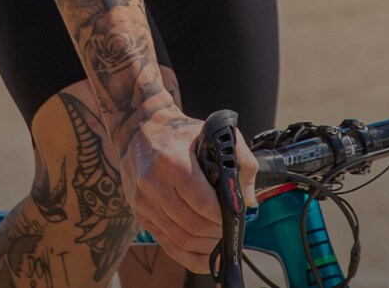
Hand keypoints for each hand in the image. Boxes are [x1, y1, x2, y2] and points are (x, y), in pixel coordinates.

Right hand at [119, 106, 257, 272]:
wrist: (140, 130)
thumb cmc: (179, 133)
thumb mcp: (210, 132)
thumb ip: (239, 158)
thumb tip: (248, 198)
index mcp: (172, 162)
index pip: (203, 203)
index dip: (222, 215)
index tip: (235, 215)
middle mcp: (154, 184)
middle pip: (192, 225)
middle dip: (216, 232)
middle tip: (230, 229)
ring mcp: (144, 203)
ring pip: (181, 239)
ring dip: (206, 246)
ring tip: (220, 239)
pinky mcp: (141, 215)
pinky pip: (168, 246)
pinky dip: (190, 257)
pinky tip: (207, 258)